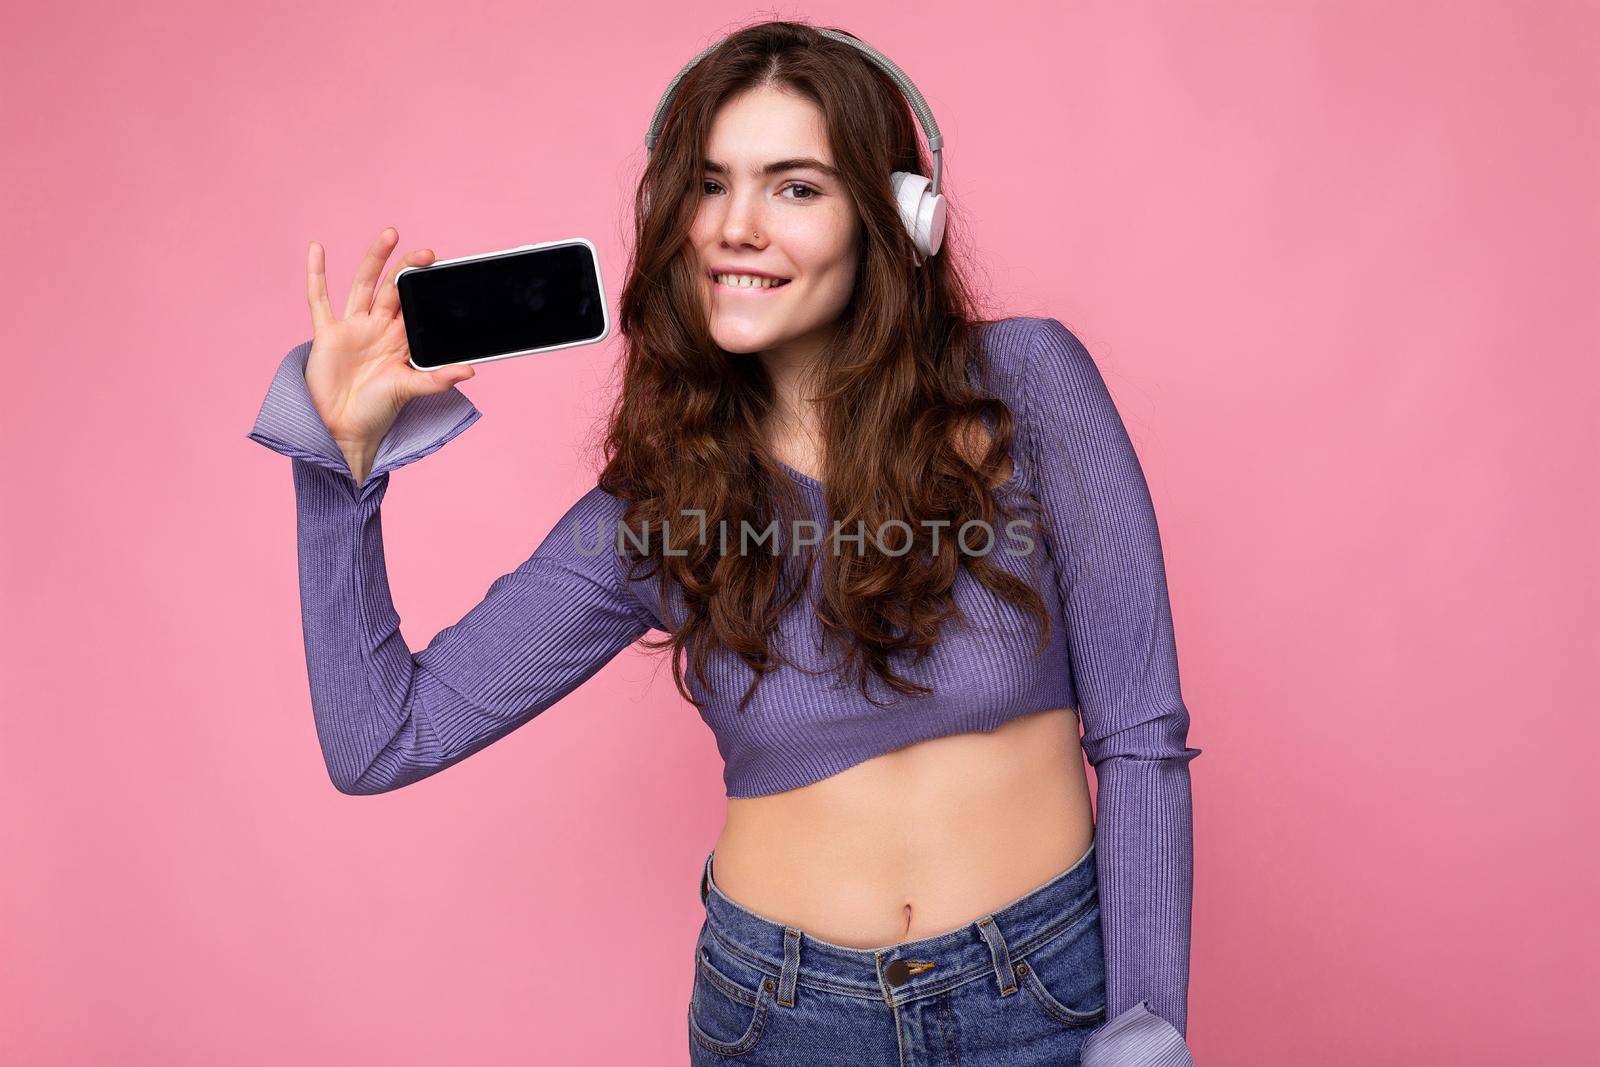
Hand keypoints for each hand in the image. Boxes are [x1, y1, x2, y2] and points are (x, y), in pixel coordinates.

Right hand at [303, 227, 475, 480]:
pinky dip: (316, 274)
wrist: (344, 429)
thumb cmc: (378, 410)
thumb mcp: (411, 390)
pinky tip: (316, 249)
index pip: (416, 305)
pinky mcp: (327, 334)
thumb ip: (438, 379)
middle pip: (394, 288)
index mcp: (401, 338)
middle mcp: (378, 327)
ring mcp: (353, 327)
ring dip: (376, 259)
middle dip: (409, 270)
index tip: (443, 268)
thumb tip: (470, 370)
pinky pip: (319, 299)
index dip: (426, 287)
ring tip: (391, 234)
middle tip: (427, 252)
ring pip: (364, 285)